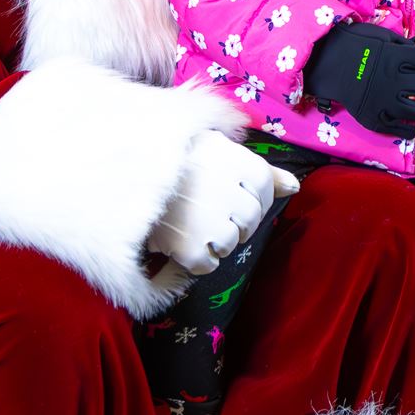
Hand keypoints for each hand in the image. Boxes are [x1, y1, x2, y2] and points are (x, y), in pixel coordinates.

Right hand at [148, 134, 297, 276]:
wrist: (119, 172)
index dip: (254, 196)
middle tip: (210, 211)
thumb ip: (262, 170)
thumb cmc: (172, 158)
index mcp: (233, 159)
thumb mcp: (217, 149)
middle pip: (252, 217)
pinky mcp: (183, 246)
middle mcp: (224, 189)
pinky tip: (184, 242)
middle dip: (237, 219)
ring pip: (232, 242)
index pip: (264, 187)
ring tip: (194, 224)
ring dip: (218, 239)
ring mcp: (204, 219)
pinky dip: (199, 260)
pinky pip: (207, 265)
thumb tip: (295, 187)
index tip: (235, 196)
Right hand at [304, 22, 414, 135]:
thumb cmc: (353, 44)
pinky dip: (408, 131)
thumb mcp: (381, 35)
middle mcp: (395, 80)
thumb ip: (404, 44)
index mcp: (398, 57)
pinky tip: (413, 130)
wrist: (324, 62)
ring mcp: (385, 101)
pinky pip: (396, 129)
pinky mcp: (373, 117)